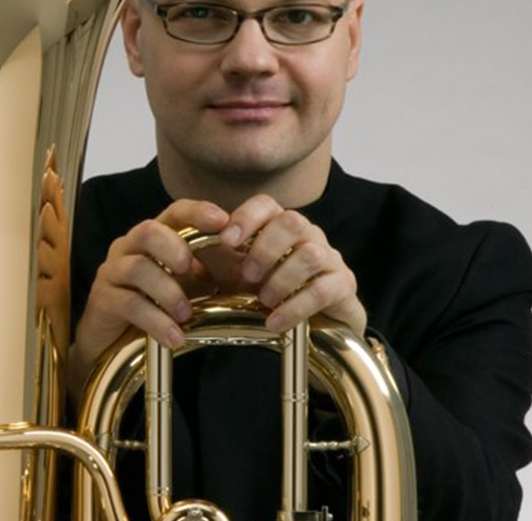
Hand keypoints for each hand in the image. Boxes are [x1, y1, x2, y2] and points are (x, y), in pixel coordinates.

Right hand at [71, 199, 228, 376]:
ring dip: (168, 291)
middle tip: (194, 271)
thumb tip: (252, 263)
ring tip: (186, 315)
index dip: (198, 213)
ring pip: (138, 268)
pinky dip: (156, 321)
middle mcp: (130, 247)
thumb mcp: (191, 286)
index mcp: (155, 238)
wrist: (115, 345)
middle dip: (175, 248)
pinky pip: (129, 303)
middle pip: (147, 231)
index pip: (175, 212)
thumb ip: (216, 271)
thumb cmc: (157, 307)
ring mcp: (113, 271)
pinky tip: (174, 337)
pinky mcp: (102, 299)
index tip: (223, 221)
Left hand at [219, 194, 366, 337]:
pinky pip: (324, 290)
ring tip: (263, 300)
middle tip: (247, 275)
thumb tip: (188, 246)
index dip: (245, 218)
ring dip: (281, 279)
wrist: (311, 327)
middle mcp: (308, 234)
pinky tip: (275, 321)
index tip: (226, 240)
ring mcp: (329, 258)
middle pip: (292, 222)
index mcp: (279, 225)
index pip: (266, 205)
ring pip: (310, 254)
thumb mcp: (235, 273)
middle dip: (265, 248)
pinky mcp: (343, 285)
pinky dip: (295, 307)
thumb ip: (215, 257)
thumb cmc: (268, 291)